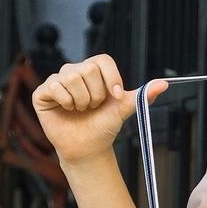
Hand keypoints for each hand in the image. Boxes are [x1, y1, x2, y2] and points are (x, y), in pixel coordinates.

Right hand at [31, 54, 168, 166]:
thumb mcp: (124, 109)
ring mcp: (57, 80)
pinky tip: (67, 109)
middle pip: (87, 69)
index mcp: (94, 71)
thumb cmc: (104, 126)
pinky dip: (66, 102)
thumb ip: (142, 95)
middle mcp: (74, 71)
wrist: (88, 147)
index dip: (111, 78)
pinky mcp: (42, 92)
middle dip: (96, 94)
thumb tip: (163, 84)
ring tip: (81, 109)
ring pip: (71, 77)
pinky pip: (55, 86)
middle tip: (93, 107)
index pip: (103, 60)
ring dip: (82, 100)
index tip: (117, 96)